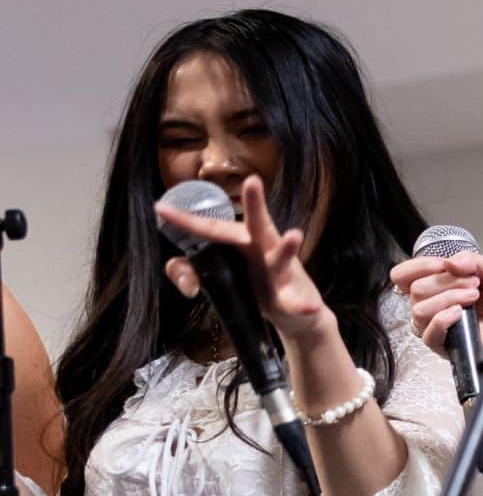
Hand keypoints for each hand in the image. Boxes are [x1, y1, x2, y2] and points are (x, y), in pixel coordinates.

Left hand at [153, 175, 328, 342]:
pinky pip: (297, 302)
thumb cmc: (258, 285)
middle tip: (253, 181)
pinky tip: (307, 307)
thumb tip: (180, 274)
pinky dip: (303, 305)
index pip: (212, 228)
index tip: (160, 208)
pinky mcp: (293, 297)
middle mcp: (264, 250)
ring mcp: (281, 272)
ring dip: (287, 248)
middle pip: (258, 225)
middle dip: (256, 205)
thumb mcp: (221, 276)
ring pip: (282, 258)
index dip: (186, 220)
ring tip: (293, 236)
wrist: (297, 313)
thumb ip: (190, 271)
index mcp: (243, 242)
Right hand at [390, 246, 482, 350]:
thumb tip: (449, 262)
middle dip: (448, 281)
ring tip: (473, 297)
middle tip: (473, 284)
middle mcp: (430, 305)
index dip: (420, 266)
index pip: (403, 275)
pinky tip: (460, 313)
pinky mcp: (442, 345)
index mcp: (434, 285)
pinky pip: (429, 334)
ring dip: (449, 298)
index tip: (444, 264)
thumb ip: (473, 261)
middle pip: (416, 289)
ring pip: (420, 309)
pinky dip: (443, 319)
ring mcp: (434, 326)